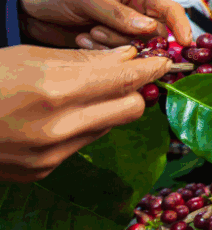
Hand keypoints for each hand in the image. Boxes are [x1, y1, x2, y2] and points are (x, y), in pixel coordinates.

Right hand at [0, 45, 170, 182]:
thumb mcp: (30, 56)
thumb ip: (86, 60)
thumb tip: (130, 58)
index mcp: (55, 90)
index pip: (128, 80)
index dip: (152, 68)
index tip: (164, 60)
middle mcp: (58, 128)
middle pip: (131, 108)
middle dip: (134, 90)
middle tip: (128, 74)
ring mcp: (50, 156)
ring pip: (108, 128)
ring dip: (107, 108)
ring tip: (84, 92)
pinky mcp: (42, 173)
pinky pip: (81, 146)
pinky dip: (81, 127)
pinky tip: (58, 115)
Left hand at [18, 0, 191, 49]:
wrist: (28, 11)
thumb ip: (118, 13)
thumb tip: (150, 27)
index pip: (170, 12)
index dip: (182, 28)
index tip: (184, 45)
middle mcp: (135, 17)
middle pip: (156, 38)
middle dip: (134, 41)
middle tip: (101, 32)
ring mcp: (122, 35)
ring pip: (137, 52)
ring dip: (113, 47)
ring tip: (87, 33)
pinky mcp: (108, 52)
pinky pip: (118, 61)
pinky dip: (102, 55)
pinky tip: (82, 41)